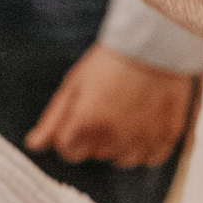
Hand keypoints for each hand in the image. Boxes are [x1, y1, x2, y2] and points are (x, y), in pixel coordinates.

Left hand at [25, 45, 195, 168]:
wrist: (154, 42)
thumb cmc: (109, 61)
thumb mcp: (74, 84)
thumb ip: (54, 119)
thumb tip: (34, 145)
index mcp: (87, 122)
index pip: (68, 152)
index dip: (69, 137)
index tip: (77, 121)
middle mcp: (114, 136)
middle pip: (95, 154)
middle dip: (94, 138)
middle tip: (104, 109)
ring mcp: (143, 138)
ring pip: (123, 160)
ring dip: (120, 145)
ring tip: (124, 117)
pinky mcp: (168, 135)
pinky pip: (152, 158)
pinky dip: (146, 147)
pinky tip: (144, 126)